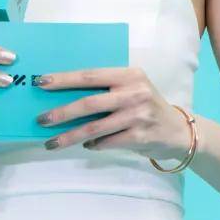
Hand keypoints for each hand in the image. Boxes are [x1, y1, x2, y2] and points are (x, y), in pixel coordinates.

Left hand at [34, 66, 191, 159]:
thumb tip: (65, 95)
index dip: (64, 79)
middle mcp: (134, 92)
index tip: (41, 82)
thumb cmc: (147, 106)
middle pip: (89, 102)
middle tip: (41, 119)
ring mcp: (138, 115)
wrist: (178, 130)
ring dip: (69, 136)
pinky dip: (92, 144)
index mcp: (129, 74)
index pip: (90, 75)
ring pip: (94, 127)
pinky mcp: (140, 137)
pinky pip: (106, 142)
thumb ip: (106, 88)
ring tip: (51, 142)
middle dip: (61, 112)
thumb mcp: (132, 88)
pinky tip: (85, 145)